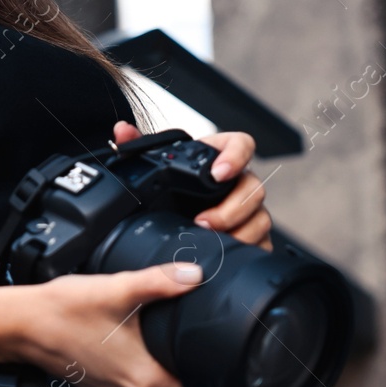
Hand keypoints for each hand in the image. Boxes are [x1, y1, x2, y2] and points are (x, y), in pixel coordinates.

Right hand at [9, 262, 204, 386]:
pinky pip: (124, 379)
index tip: (208, 352)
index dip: (204, 374)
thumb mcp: (120, 289)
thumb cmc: (67, 311)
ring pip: (146, 382)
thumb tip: (195, 275)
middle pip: (171, 386)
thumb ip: (162, 282)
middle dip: (177, 361)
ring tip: (149, 331)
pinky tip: (122, 337)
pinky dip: (129, 362)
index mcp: (144, 379)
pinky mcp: (95, 386)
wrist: (22, 323)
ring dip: (151, 361)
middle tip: (178, 331)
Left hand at [112, 121, 272, 249]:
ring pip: (260, 218)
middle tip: (203, 221)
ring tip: (210, 241)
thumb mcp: (156, 166)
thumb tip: (122, 131)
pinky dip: (247, 250)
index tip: (218, 173)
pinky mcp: (253, 235)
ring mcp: (250, 210)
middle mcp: (240, 182)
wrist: (177, 213)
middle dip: (230, 208)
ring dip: (238, 232)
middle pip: (253, 188)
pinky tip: (225, 255)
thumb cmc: (173, 186)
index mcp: (220, 157)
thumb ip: (139, 145)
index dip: (235, 157)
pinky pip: (263, 243)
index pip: (241, 145)